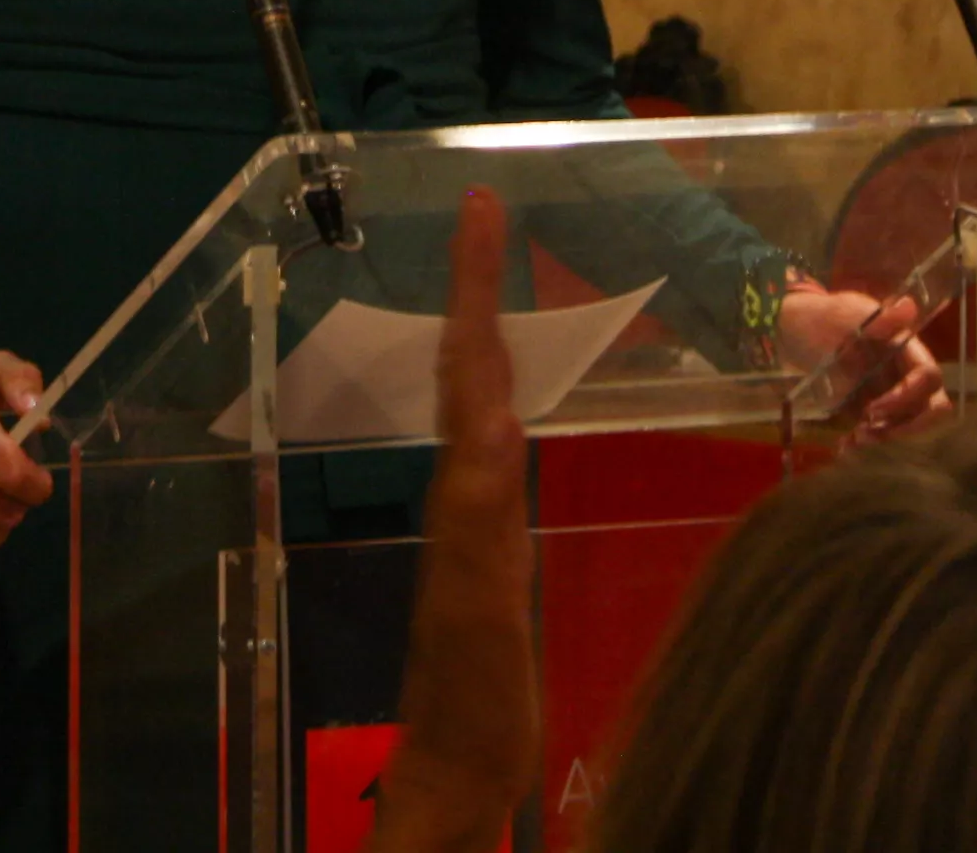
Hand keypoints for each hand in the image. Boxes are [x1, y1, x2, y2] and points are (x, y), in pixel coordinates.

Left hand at [377, 189, 538, 852]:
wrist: (457, 765)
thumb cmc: (472, 695)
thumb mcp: (483, 603)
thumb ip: (485, 518)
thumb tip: (497, 420)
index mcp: (466, 489)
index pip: (472, 365)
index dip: (474, 286)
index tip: (480, 210)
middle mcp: (465, 487)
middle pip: (471, 366)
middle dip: (477, 286)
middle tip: (488, 212)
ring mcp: (476, 514)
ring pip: (480, 398)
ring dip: (489, 330)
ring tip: (502, 275)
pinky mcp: (491, 542)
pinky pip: (496, 443)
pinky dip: (507, 396)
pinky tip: (519, 397)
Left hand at [774, 280, 949, 435]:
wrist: (795, 333)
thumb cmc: (824, 317)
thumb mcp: (848, 313)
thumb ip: (879, 319)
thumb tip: (909, 306)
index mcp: (906, 348)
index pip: (928, 377)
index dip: (907, 396)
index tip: (872, 409)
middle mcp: (906, 373)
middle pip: (932, 407)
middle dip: (907, 427)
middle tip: (868, 433)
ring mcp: (892, 394)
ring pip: (909, 425)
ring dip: (886, 438)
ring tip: (852, 441)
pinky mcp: (874, 411)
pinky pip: (883, 433)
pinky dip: (867, 443)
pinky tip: (844, 446)